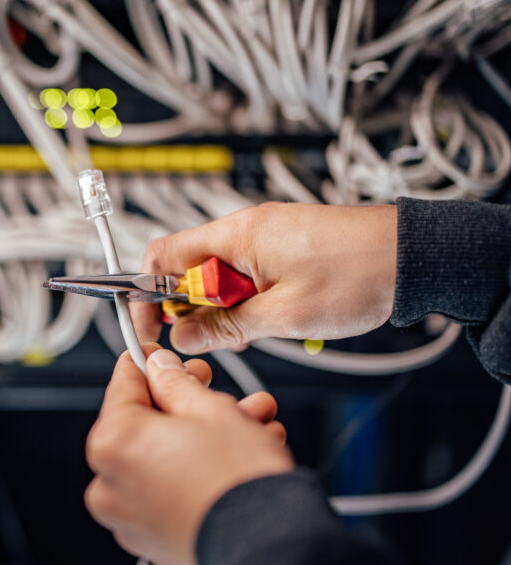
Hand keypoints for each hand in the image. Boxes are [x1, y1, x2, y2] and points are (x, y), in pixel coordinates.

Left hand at [85, 343, 293, 564]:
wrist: (270, 549)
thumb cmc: (238, 482)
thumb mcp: (209, 408)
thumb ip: (175, 382)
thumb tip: (160, 369)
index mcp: (112, 444)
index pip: (122, 384)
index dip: (146, 362)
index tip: (158, 353)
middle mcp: (110, 484)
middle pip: (146, 423)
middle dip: (187, 402)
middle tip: (212, 386)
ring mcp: (130, 518)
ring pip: (165, 456)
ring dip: (205, 434)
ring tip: (250, 419)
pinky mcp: (155, 540)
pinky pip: (172, 489)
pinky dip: (199, 469)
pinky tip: (241, 451)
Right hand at [130, 202, 397, 353]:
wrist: (416, 257)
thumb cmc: (358, 277)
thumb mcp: (284, 316)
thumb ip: (226, 327)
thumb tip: (182, 337)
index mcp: (236, 234)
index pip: (163, 256)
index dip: (148, 294)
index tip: (152, 329)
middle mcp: (245, 227)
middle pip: (188, 266)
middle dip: (192, 306)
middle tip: (215, 337)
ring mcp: (266, 233)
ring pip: (219, 273)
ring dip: (226, 306)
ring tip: (259, 327)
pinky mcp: (285, 243)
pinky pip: (247, 271)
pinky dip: (250, 298)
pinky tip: (276, 317)